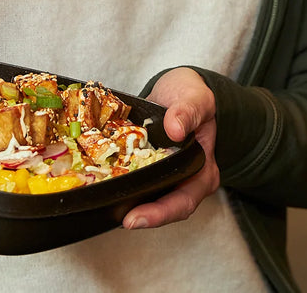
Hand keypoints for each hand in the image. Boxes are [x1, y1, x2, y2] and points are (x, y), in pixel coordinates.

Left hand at [122, 68, 219, 229]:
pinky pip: (136, 178)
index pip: (184, 201)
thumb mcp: (196, 97)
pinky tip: (103, 181)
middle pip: (165, 206)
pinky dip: (121, 182)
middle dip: (143, 215)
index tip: (136, 217)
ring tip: (106, 204)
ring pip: (148, 196)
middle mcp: (185, 178)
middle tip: (121, 219)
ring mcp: (166, 174)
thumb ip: (188, 111)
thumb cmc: (192, 93)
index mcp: (203, 169)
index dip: (160, 213)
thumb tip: (175, 129)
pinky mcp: (149, 166)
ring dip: (129, 201)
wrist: (178, 87)